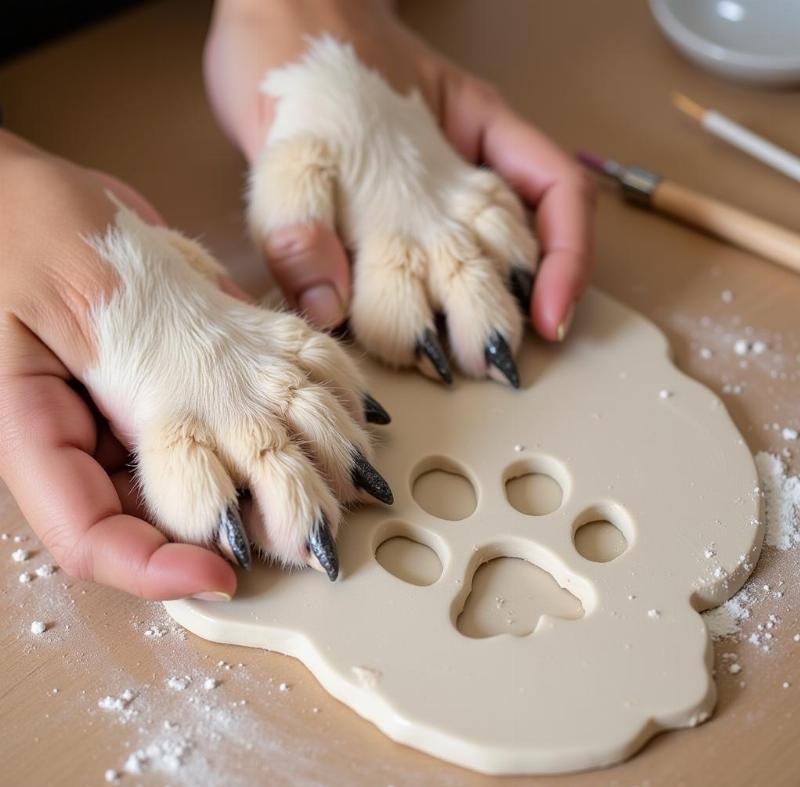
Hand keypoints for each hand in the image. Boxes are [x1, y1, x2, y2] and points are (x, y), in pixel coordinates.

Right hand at [0, 131, 387, 597]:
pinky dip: (301, 408)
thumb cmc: (25, 219)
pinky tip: (346, 412)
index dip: (154, 567)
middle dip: (249, 527)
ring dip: (290, 476)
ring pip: (222, 468)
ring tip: (347, 479)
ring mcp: (152, 406)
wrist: (33, 194)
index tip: (224, 571)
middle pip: (168, 513)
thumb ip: (141, 361)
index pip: (90, 533)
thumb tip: (216, 430)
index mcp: (39, 429)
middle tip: (316, 533)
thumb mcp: (74, 285)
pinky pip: (248, 406)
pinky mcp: (192, 373)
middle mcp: (101, 432)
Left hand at [205, 0, 592, 344]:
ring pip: (494, 253)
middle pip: (519, 246)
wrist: (273, 18)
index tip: (546, 325)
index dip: (565, 265)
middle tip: (483, 368)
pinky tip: (431, 325)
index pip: (554, 195)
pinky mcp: (392, 209)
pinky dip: (440, 299)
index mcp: (464, 131)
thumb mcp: (282, 134)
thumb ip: (298, 219)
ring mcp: (431, 188)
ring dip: (493, 310)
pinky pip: (430, 264)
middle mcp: (458, 169)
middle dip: (509, 314)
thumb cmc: (292, 56)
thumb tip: (328, 309)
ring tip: (476, 359)